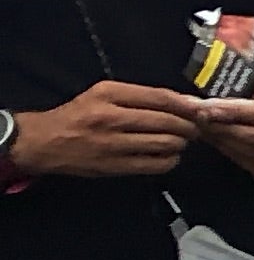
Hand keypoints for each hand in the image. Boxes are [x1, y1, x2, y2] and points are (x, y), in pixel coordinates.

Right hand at [11, 79, 201, 178]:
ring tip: (180, 141)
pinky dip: (170, 160)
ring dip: (180, 143)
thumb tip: (183, 102)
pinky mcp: (115, 166)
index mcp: (109, 94)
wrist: (45, 142)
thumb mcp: (103, 94)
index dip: (186, 105)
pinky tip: (168, 155)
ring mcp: (113, 143)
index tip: (201, 110)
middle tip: (195, 128)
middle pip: (167, 121)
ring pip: (165, 143)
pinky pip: (156, 164)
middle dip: (189, 126)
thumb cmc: (79, 115)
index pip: (159, 97)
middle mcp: (111, 117)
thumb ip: (139, 97)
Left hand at [193, 96, 253, 183]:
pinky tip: (213, 139)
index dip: (236, 111)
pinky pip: (246, 162)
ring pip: (248, 151)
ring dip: (220, 138)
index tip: (208, 105)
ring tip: (198, 125)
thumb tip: (221, 98)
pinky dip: (226, 150)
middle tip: (195, 115)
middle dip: (222, 125)